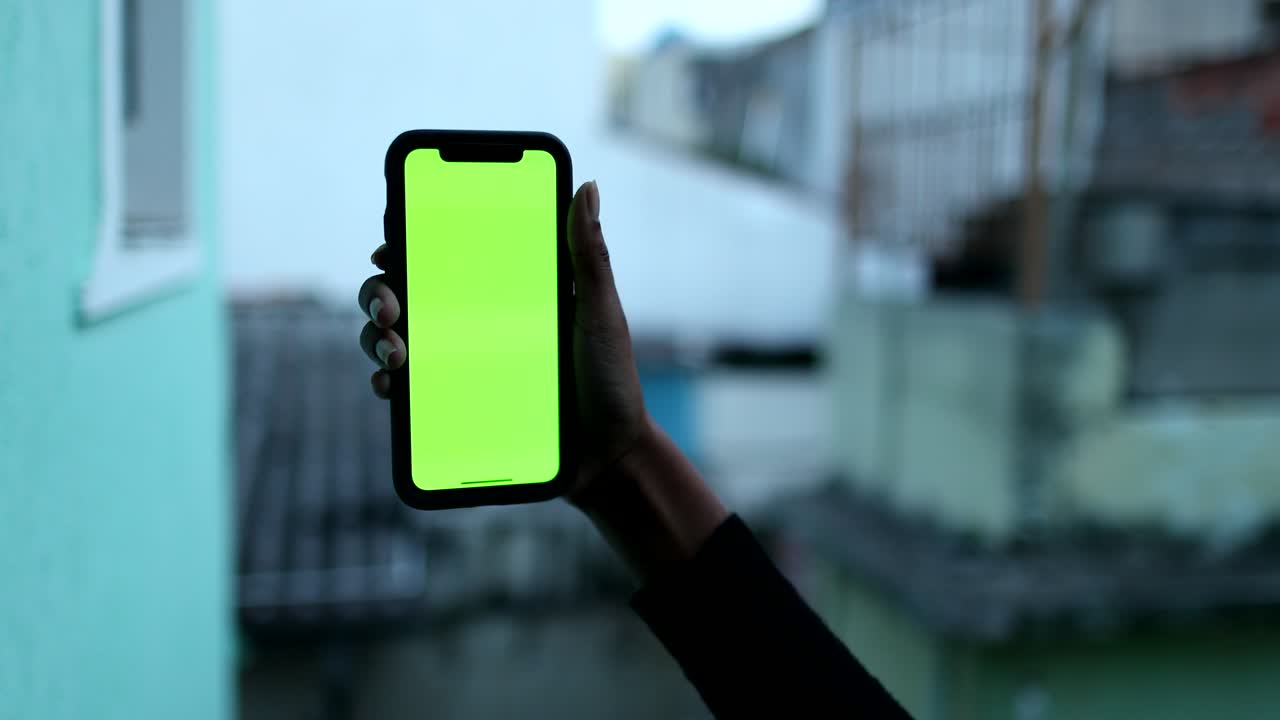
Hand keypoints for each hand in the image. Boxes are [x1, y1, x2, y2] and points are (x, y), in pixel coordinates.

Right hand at [358, 181, 649, 499]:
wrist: (606, 455)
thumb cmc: (611, 379)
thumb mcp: (600, 314)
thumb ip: (590, 256)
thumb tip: (588, 187)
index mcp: (504, 290)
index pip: (445, 254)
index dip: (408, 240)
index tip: (391, 239)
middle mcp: (473, 321)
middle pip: (405, 292)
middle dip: (380, 292)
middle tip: (390, 306)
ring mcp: (459, 363)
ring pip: (393, 337)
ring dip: (374, 336)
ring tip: (393, 350)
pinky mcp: (454, 405)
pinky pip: (406, 390)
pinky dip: (386, 382)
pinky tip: (389, 384)